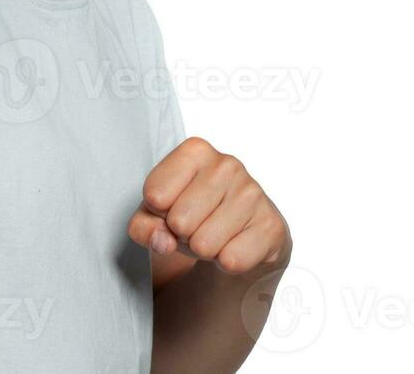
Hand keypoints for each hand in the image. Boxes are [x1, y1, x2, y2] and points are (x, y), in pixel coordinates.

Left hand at [128, 136, 289, 274]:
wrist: (240, 235)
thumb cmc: (192, 216)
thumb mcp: (155, 216)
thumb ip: (142, 227)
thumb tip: (163, 241)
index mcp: (195, 151)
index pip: (155, 194)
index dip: (158, 212)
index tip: (174, 207)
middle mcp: (227, 164)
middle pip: (180, 221)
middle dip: (182, 234)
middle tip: (197, 225)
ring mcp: (253, 192)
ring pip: (204, 244)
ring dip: (204, 250)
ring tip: (214, 234)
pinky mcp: (271, 224)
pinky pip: (232, 260)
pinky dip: (226, 262)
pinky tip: (234, 244)